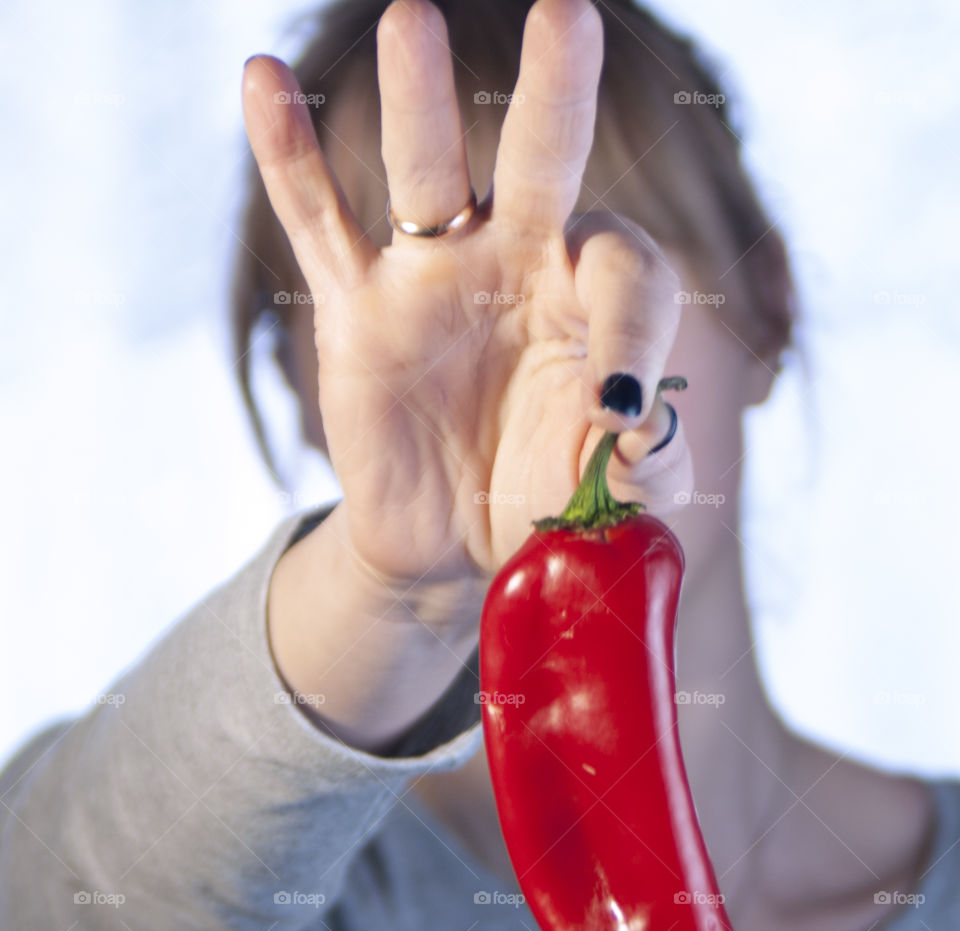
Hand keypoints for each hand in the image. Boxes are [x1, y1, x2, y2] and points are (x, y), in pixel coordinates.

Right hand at [242, 0, 691, 588]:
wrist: (455, 541)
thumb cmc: (541, 502)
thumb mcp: (608, 499)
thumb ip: (648, 471)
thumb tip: (641, 429)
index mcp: (596, 302)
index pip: (629, 280)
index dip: (633, 338)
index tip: (619, 417)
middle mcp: (520, 263)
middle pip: (544, 162)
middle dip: (555, 94)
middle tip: (564, 15)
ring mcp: (432, 276)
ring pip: (426, 173)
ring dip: (418, 101)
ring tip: (410, 19)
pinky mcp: (357, 308)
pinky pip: (317, 224)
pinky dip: (288, 157)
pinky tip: (261, 77)